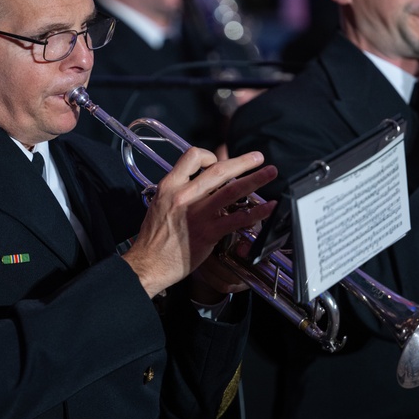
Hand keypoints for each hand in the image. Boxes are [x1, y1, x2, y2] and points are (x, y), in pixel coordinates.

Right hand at [122, 148, 276, 298]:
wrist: (148, 264)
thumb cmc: (154, 238)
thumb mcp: (159, 204)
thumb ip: (178, 192)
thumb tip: (197, 184)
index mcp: (170, 186)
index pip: (192, 156)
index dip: (209, 155)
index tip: (219, 161)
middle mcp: (184, 196)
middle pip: (218, 170)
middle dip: (242, 161)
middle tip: (258, 158)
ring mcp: (197, 214)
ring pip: (232, 190)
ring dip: (255, 179)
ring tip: (270, 173)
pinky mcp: (208, 232)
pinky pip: (237, 219)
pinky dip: (256, 212)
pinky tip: (268, 208)